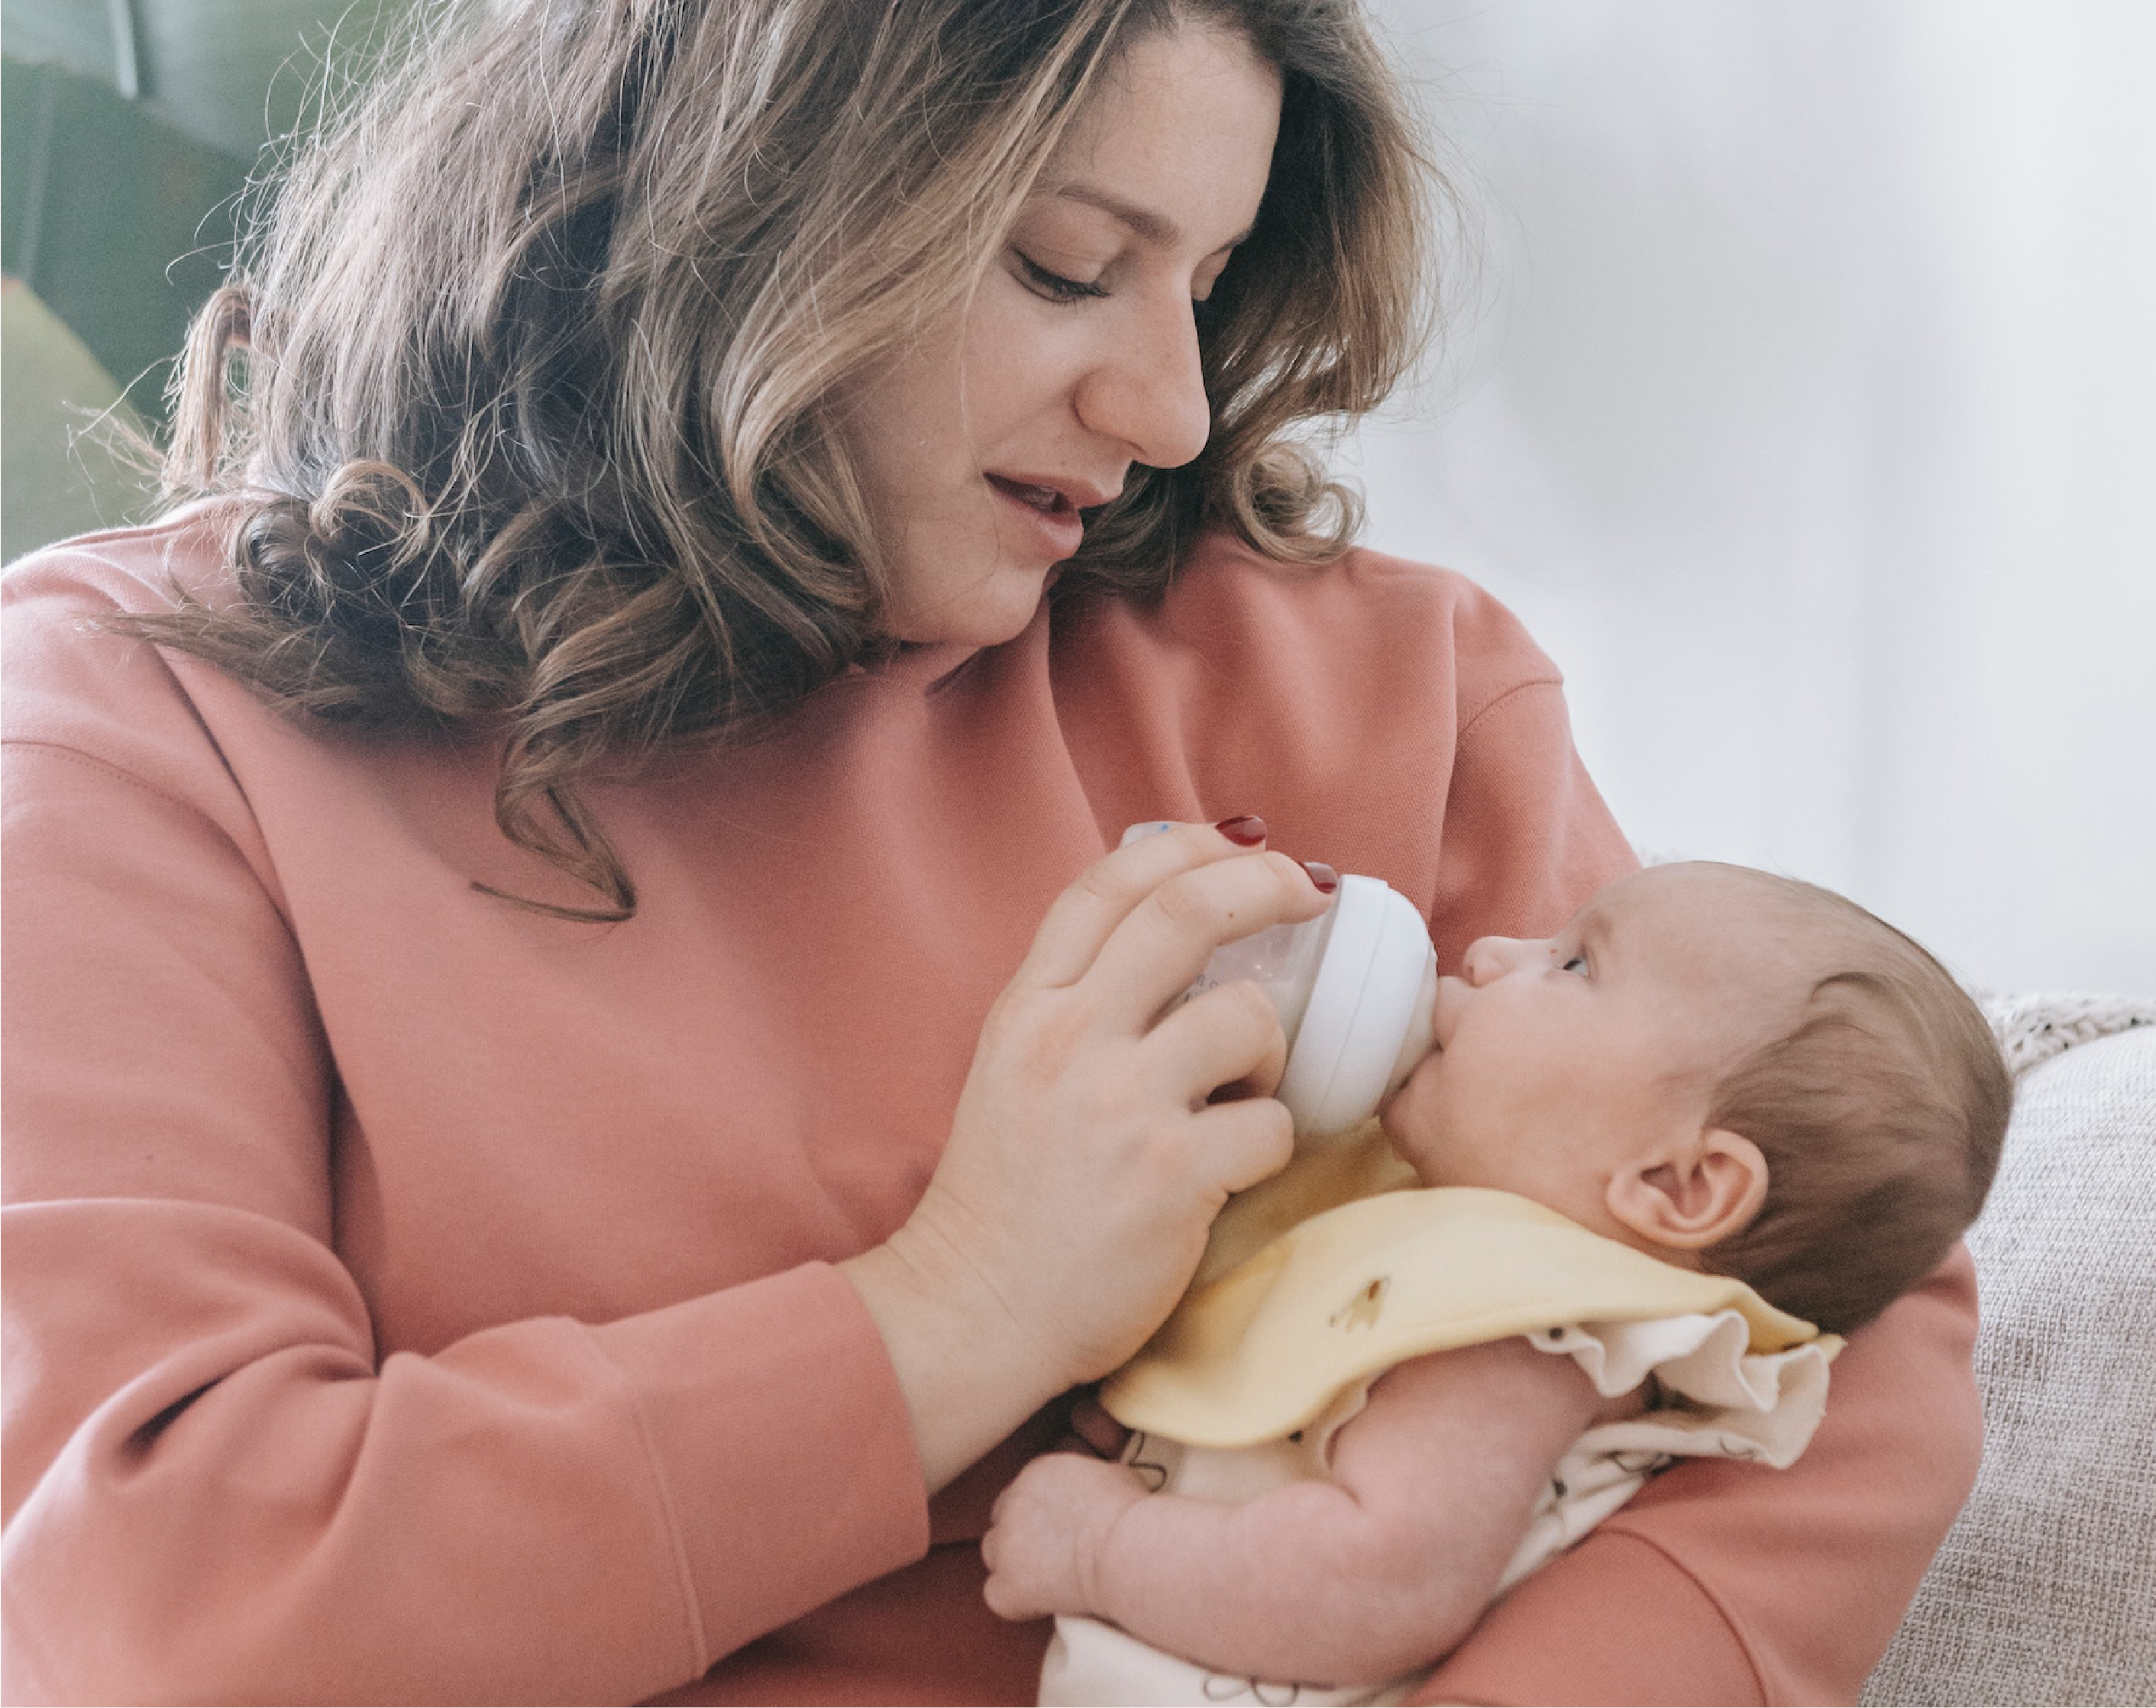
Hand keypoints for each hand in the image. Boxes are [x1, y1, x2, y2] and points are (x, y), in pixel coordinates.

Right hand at [842, 819, 1330, 1487]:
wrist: (976, 1313)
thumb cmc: (1004, 1200)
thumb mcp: (1014, 1070)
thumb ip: (1078, 1006)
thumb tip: (1173, 940)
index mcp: (1027, 1008)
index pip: (1107, 885)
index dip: (1187, 846)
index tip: (1241, 844)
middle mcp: (1068, 1040)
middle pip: (1185, 914)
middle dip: (1267, 883)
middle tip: (1313, 890)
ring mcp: (1120, 1105)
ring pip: (1246, 1016)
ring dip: (1271, 1046)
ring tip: (1249, 1086)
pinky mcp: (1171, 1176)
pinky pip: (1272, 1126)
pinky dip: (1275, 1140)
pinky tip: (1239, 1164)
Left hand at [982, 1451, 1145, 1621]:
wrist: (1123, 1549)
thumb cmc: (1128, 1513)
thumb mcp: (1110, 1474)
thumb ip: (1086, 1480)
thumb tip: (1094, 1491)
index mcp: (1037, 1473)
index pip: (1022, 1493)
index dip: (1038, 1514)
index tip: (1057, 1529)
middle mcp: (1013, 1502)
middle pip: (1002, 1519)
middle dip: (1021, 1536)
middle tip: (1049, 1554)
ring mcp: (1005, 1543)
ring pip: (993, 1553)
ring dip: (1013, 1565)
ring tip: (1043, 1579)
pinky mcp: (1007, 1583)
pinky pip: (995, 1594)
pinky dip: (1014, 1600)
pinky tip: (1038, 1603)